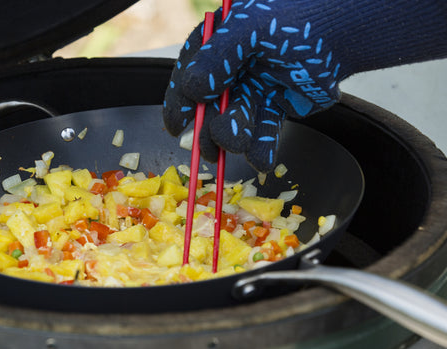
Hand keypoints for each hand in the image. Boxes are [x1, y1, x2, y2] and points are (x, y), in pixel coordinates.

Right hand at [163, 1, 344, 172]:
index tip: (176, 126)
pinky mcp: (274, 107)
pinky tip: (262, 159)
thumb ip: (219, 56)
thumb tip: (192, 88)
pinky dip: (261, 149)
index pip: (188, 75)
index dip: (180, 102)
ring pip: (235, 123)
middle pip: (209, 107)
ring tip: (242, 144)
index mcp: (218, 44)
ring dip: (235, 139)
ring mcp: (253, 89)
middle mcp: (232, 70)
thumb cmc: (299, 18)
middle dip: (209, 129)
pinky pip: (263, 132)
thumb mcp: (253, 27)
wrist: (343, 31)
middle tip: (210, 148)